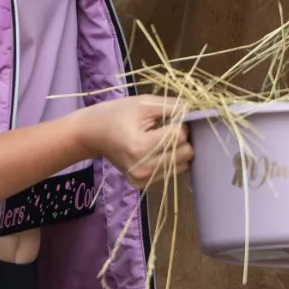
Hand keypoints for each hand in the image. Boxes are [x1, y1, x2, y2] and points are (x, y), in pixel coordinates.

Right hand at [76, 95, 192, 189]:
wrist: (91, 134)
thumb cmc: (116, 114)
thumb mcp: (143, 103)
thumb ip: (172, 106)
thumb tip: (197, 110)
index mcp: (140, 146)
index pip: (180, 136)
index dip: (180, 123)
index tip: (170, 117)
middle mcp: (142, 168)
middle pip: (186, 154)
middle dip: (183, 138)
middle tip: (169, 128)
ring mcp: (142, 180)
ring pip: (183, 166)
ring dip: (179, 151)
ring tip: (162, 139)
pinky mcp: (142, 185)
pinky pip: (172, 173)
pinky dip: (171, 161)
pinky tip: (157, 150)